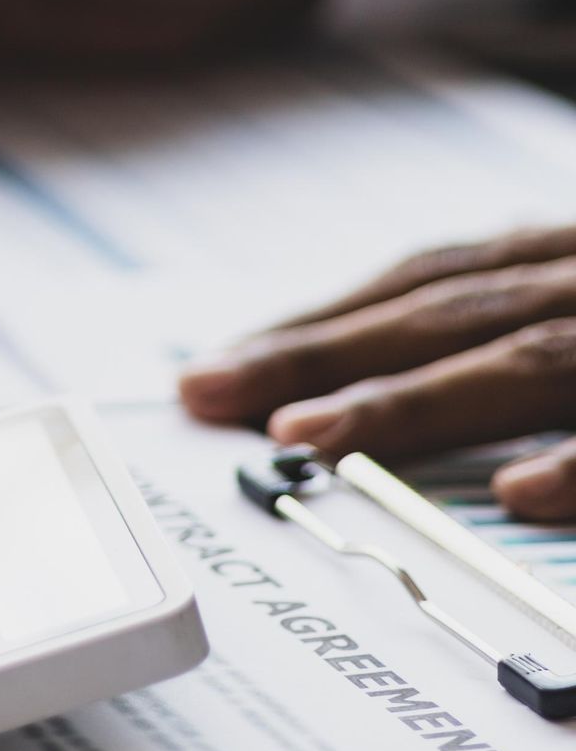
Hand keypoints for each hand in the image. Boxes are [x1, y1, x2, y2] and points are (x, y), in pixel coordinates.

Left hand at [179, 226, 575, 519]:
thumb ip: (524, 312)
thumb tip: (413, 338)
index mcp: (567, 258)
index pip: (428, 284)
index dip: (325, 320)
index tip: (228, 365)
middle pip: (444, 315)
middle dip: (318, 354)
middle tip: (211, 392)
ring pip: (524, 360)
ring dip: (407, 400)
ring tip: (303, 435)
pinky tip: (516, 492)